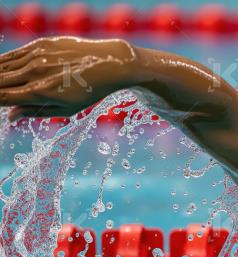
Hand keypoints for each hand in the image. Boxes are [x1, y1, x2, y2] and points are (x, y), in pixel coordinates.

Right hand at [0, 36, 139, 121]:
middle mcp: (35, 73)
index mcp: (40, 93)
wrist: (110, 63)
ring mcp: (37, 56)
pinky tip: (0, 68)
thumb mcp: (66, 109)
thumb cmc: (90, 90)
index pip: (3, 97)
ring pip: (2, 66)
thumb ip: (35, 111)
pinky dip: (2, 62)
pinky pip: (13, 54)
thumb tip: (10, 116)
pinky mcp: (40, 44)